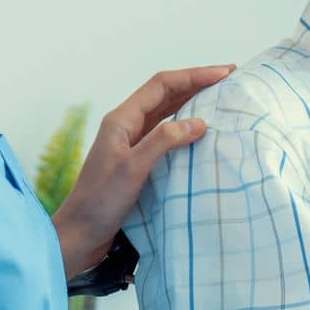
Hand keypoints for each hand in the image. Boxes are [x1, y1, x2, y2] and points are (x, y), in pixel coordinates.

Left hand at [52, 66, 233, 276]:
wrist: (79, 235)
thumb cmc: (100, 202)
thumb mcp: (133, 168)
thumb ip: (164, 141)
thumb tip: (199, 122)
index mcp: (121, 120)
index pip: (162, 85)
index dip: (194, 75)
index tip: (225, 73)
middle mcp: (126, 127)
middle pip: (165, 95)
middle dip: (196, 85)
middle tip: (229, 81)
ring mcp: (130, 146)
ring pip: (166, 116)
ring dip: (192, 105)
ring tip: (220, 102)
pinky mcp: (136, 164)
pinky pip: (165, 139)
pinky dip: (184, 132)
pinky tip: (201, 138)